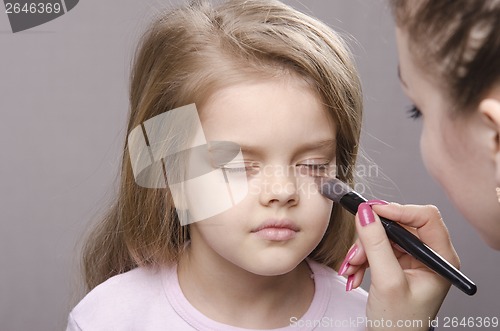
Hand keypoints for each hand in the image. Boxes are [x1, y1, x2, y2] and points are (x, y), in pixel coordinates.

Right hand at [339, 202, 458, 330]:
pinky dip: (361, 259)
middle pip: (399, 226)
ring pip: (383, 236)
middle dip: (372, 238)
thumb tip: (365, 213)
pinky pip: (375, 248)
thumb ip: (376, 245)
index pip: (425, 217)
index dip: (398, 210)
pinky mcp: (396, 263)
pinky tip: (354, 273)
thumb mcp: (387, 281)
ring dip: (362, 250)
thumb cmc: (399, 324)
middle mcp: (429, 255)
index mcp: (441, 259)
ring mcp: (412, 259)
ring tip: (352, 268)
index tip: (372, 211)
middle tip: (357, 252)